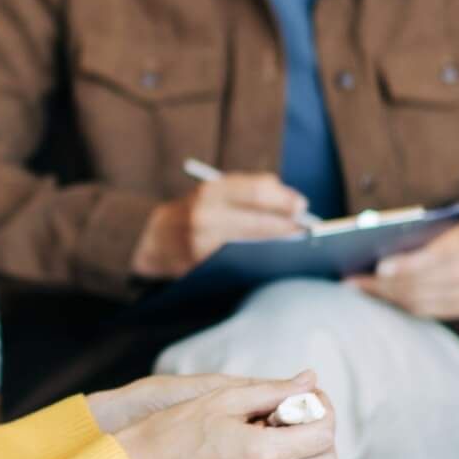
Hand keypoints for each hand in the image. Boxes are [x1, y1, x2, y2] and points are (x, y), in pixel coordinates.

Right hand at [109, 372, 338, 458]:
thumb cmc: (172, 430)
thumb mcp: (221, 398)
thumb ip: (273, 389)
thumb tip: (310, 380)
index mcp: (263, 453)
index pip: (324, 434)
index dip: (322, 410)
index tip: (303, 398)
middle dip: (319, 434)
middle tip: (292, 416)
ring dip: (306, 458)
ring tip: (275, 437)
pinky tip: (260, 456)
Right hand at [131, 174, 310, 279]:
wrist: (151, 240)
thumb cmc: (192, 213)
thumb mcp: (212, 193)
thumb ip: (245, 191)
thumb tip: (289, 200)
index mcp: (209, 192)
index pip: (257, 191)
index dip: (283, 198)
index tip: (301, 204)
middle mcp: (205, 216)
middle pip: (259, 220)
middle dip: (287, 223)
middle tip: (307, 227)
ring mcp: (203, 244)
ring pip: (253, 243)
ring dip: (277, 241)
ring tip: (295, 239)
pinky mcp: (202, 267)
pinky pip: (240, 262)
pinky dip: (259, 257)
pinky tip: (273, 256)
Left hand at [347, 218, 458, 319]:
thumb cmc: (446, 231)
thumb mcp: (436, 223)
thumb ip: (411, 231)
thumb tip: (369, 237)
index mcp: (458, 248)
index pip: (429, 260)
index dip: (404, 265)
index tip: (379, 267)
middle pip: (416, 284)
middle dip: (380, 283)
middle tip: (351, 281)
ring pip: (414, 300)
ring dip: (382, 295)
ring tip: (358, 288)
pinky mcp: (458, 308)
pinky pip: (420, 310)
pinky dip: (397, 303)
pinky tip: (377, 295)